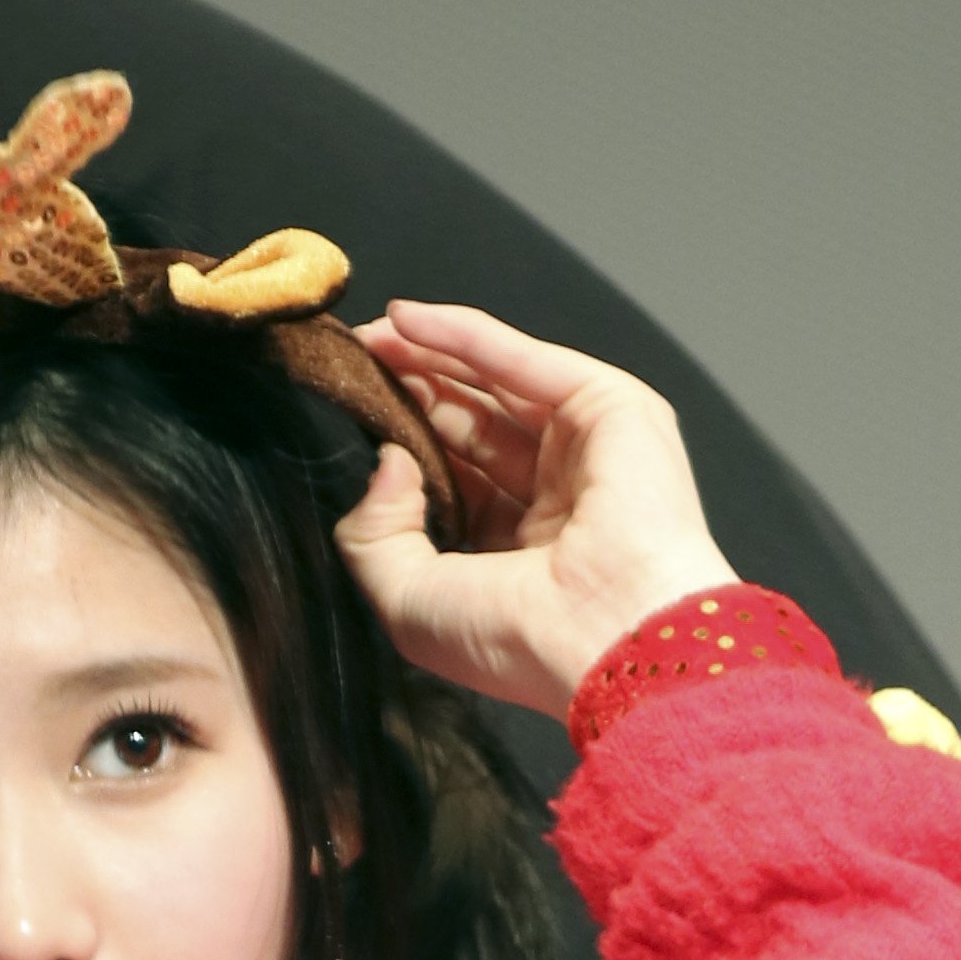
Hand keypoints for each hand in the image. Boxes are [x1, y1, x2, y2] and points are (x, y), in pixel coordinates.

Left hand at [335, 303, 737, 721]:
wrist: (604, 634)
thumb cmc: (513, 639)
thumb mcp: (406, 599)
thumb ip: (373, 532)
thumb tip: (385, 459)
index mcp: (514, 556)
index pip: (451, 480)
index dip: (401, 444)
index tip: (349, 416)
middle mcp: (553, 501)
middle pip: (470, 425)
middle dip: (412, 390)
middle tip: (353, 365)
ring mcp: (585, 451)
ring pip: (494, 385)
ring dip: (430, 355)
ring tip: (369, 336)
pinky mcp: (611, 408)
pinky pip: (522, 359)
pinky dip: (462, 335)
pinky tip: (405, 320)